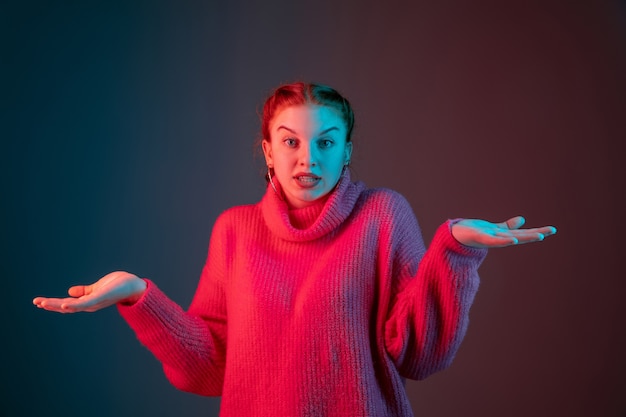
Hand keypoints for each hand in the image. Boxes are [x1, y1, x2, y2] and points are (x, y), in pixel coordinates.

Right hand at [32, 271, 146, 312]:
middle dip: (50, 305)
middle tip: (36, 302)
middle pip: (66, 307)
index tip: (39, 301)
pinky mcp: (101, 297)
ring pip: (72, 306)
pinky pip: (85, 302)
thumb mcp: (97, 288)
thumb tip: (70, 292)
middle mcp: (90, 305)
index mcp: (88, 302)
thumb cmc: (118, 286)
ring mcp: (95, 302)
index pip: (67, 304)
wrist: (134, 286)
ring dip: (57, 305)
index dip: (53, 304)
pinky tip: (63, 303)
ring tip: (43, 303)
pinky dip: (74, 304)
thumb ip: (85, 291)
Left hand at [451, 216, 556, 247]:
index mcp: (503, 235)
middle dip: (535, 234)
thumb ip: (507, 226)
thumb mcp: (493, 228)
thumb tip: (522, 220)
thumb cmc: (474, 233)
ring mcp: (490, 238)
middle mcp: (499, 237)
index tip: (552, 230)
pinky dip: (503, 241)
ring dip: (524, 238)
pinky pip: (493, 240)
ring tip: (539, 236)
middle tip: (552, 231)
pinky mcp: (479, 237)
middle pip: (520, 235)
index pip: (523, 233)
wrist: (455, 236)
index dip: (537, 231)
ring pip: (510, 238)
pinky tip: (513, 240)